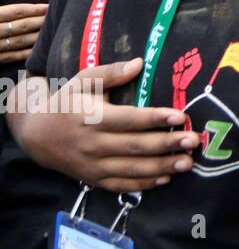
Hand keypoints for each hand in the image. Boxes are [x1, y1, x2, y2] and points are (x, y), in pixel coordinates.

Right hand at [0, 0, 46, 65]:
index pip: (13, 11)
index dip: (33, 9)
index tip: (49, 5)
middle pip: (19, 27)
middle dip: (39, 22)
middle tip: (57, 17)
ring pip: (17, 43)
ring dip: (36, 37)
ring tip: (52, 32)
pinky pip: (9, 57)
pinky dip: (24, 53)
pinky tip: (37, 49)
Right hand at [18, 58, 197, 192]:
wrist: (35, 134)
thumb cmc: (66, 102)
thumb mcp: (83, 81)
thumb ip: (110, 72)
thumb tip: (139, 63)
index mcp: (91, 117)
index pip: (128, 119)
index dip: (154, 118)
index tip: (180, 116)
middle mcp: (92, 144)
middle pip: (134, 146)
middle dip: (166, 144)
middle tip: (193, 142)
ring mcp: (92, 165)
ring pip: (130, 169)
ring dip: (161, 167)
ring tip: (188, 163)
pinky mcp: (93, 179)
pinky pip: (120, 185)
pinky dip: (143, 184)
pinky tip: (166, 178)